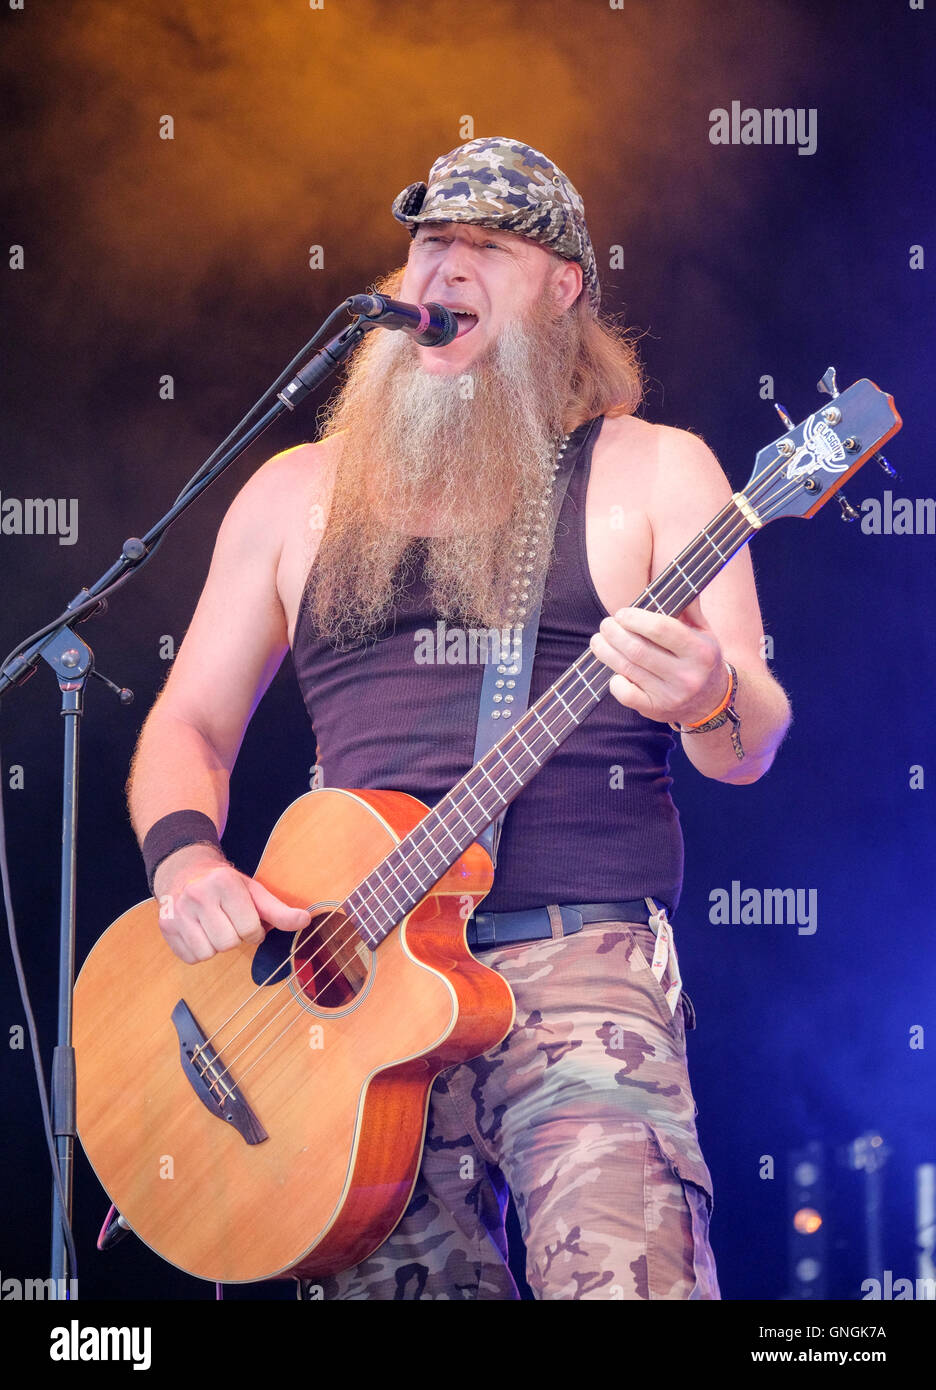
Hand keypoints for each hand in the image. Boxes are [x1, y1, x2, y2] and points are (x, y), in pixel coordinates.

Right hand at [153, 845, 311, 964]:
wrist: (184, 871)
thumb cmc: (224, 884)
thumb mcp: (254, 891)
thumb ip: (279, 910)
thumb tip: (305, 921)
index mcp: (224, 883)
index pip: (249, 928)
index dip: (254, 930)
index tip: (248, 921)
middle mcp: (197, 895)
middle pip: (228, 943)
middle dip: (235, 938)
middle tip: (230, 923)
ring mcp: (177, 911)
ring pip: (208, 953)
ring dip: (216, 946)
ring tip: (215, 927)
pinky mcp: (165, 927)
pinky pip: (190, 957)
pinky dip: (199, 951)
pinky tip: (200, 932)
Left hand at [589, 599, 727, 726]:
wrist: (712, 701)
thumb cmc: (701, 658)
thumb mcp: (704, 631)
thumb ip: (689, 606)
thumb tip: (673, 578)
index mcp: (701, 651)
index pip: (662, 629)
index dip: (636, 618)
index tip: (623, 613)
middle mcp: (687, 675)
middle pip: (637, 649)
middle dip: (614, 633)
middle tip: (606, 624)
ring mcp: (671, 695)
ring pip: (627, 668)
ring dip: (606, 651)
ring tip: (599, 640)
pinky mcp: (656, 710)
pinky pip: (625, 695)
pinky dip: (614, 681)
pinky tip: (613, 669)